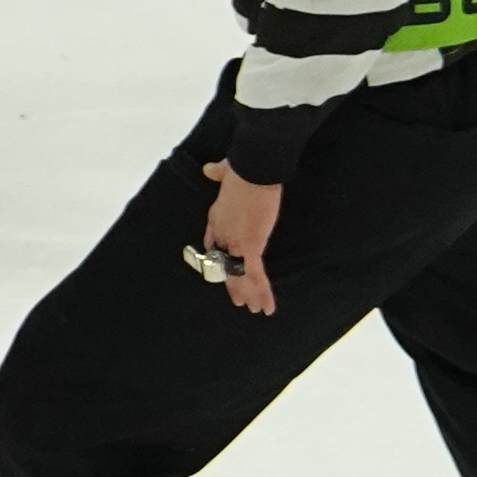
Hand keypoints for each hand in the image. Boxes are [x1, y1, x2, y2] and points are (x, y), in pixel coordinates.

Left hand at [197, 161, 282, 316]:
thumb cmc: (242, 169)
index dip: (219, 260)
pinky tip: (266, 305)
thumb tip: (210, 168)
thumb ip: (218, 172)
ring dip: (250, 294)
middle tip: (238, 300)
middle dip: (233, 284)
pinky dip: (262, 291)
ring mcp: (235, 243)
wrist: (251, 170)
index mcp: (216, 218)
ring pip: (240, 276)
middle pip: (225, 266)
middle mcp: (223, 235)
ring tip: (255, 309)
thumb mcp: (225, 172)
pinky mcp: (251, 246)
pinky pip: (255, 275)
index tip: (222, 270)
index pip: (214, 245)